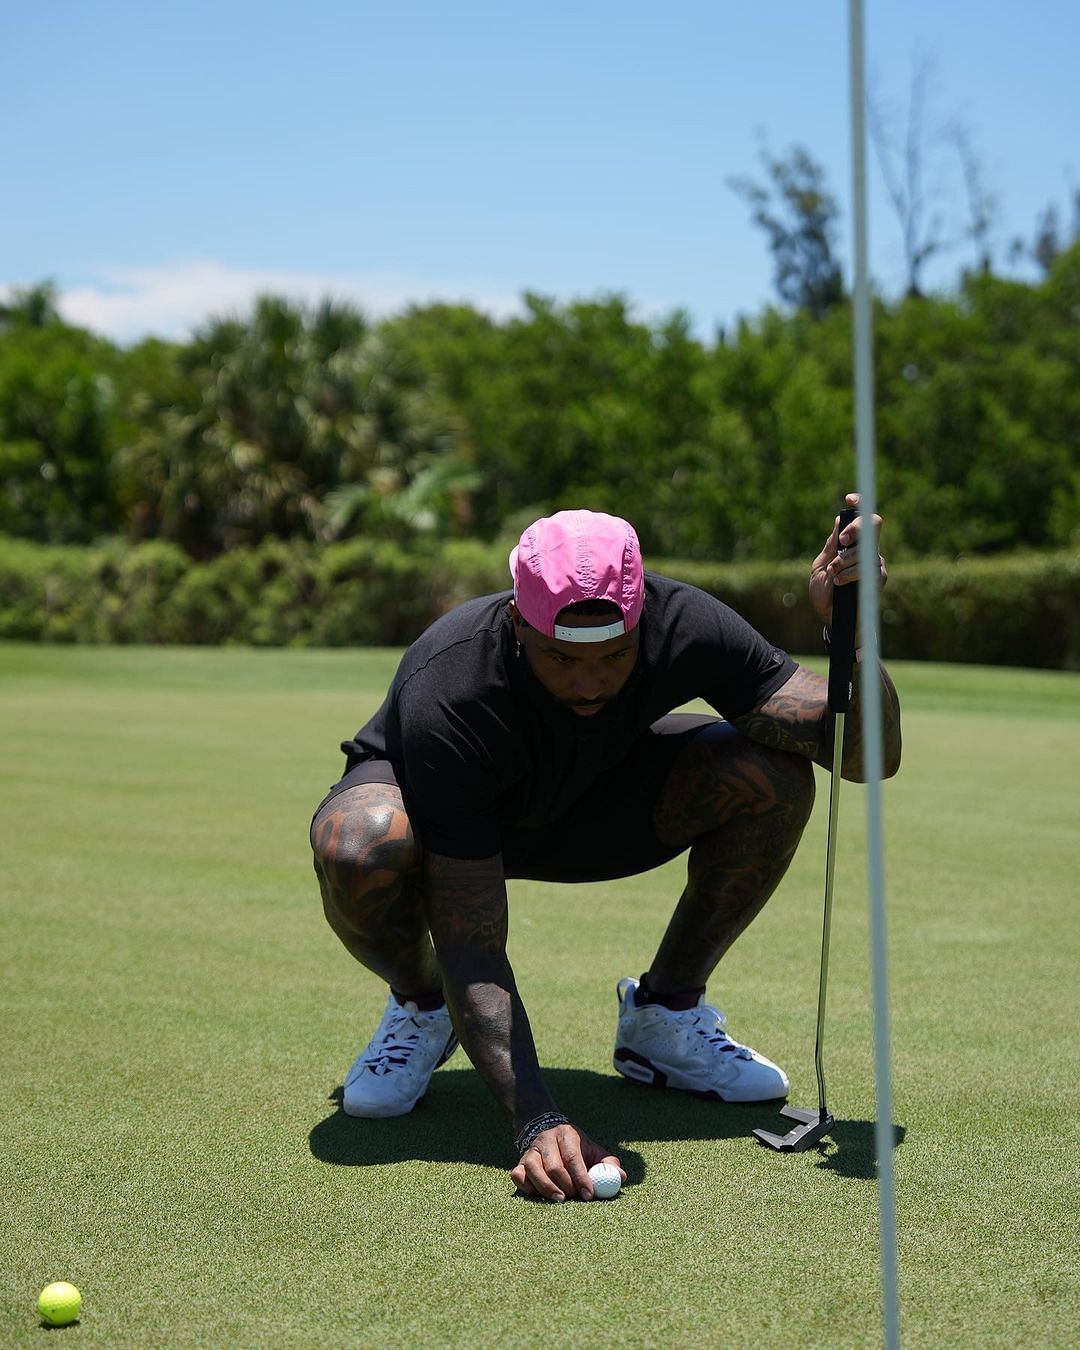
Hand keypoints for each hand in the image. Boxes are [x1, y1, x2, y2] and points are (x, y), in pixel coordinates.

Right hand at [510, 1121, 625, 1201]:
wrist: (545, 1130)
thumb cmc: (574, 1147)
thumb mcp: (592, 1149)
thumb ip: (607, 1163)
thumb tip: (621, 1177)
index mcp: (566, 1135)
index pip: (573, 1157)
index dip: (581, 1178)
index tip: (589, 1195)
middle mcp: (546, 1141)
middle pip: (554, 1166)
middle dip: (567, 1186)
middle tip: (576, 1198)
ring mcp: (531, 1152)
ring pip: (534, 1171)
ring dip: (547, 1189)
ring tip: (560, 1199)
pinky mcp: (519, 1163)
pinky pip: (518, 1175)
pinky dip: (527, 1187)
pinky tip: (538, 1195)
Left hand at [809, 491, 887, 625]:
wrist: (830, 618)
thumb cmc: (825, 593)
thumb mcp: (821, 565)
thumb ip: (831, 545)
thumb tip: (838, 520)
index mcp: (852, 544)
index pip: (862, 518)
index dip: (860, 503)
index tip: (849, 499)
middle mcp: (868, 550)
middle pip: (872, 524)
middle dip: (855, 529)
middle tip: (841, 543)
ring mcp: (875, 564)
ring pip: (867, 548)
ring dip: (846, 560)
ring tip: (834, 574)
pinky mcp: (879, 579)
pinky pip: (869, 569)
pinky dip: (850, 574)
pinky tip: (840, 582)